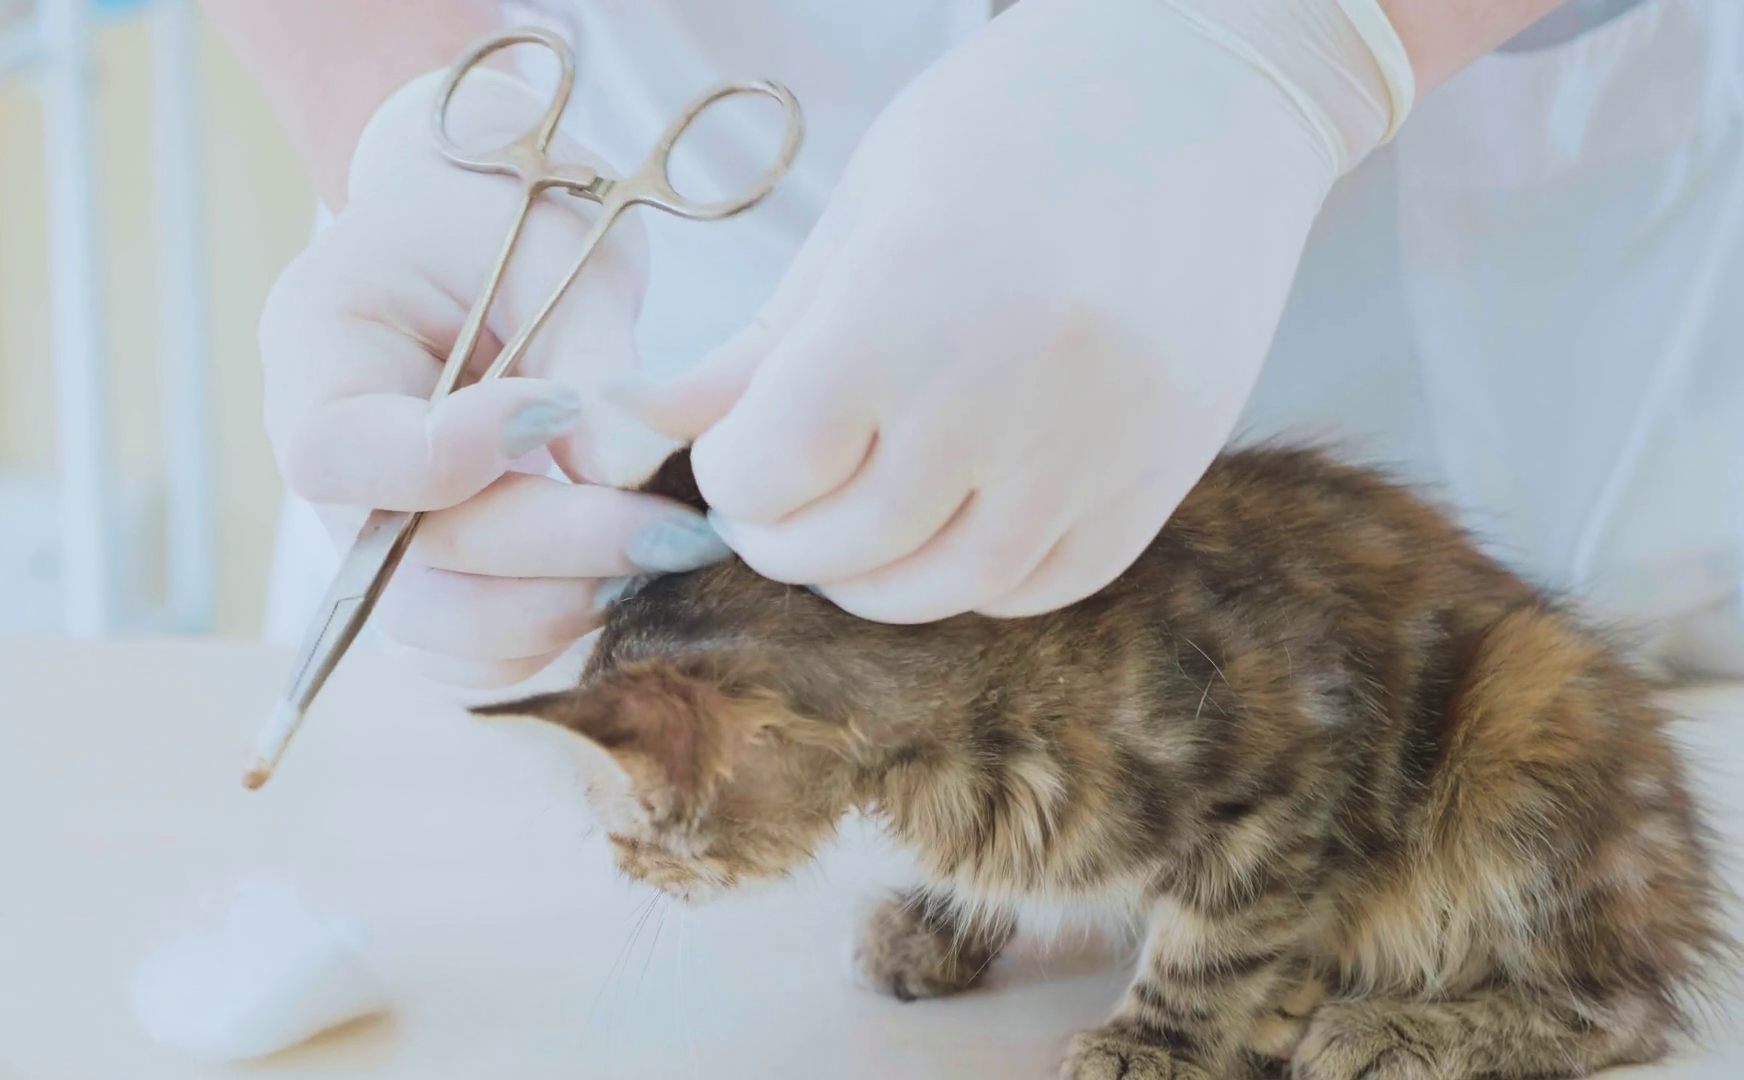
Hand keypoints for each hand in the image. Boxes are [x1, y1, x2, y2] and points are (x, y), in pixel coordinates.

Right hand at [261, 68, 728, 687]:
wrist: (493, 237)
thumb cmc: (511, 218)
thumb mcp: (552, 244)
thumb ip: (585, 353)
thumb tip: (621, 474)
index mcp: (317, 347)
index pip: (337, 452)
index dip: (453, 458)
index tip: (563, 410)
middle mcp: (332, 464)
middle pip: (399, 568)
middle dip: (546, 555)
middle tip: (672, 531)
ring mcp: (374, 533)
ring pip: (433, 633)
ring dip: (557, 612)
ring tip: (661, 554)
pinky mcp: (436, 575)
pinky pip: (471, 653)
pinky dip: (552, 638)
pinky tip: (633, 581)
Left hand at [618, 0, 1410, 622]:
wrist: (1214, 90)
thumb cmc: (1023, 116)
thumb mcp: (869, 203)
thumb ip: (763, 338)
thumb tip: (644, 424)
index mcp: (910, 303)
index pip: (771, 468)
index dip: (730, 476)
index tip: (734, 450)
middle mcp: (1007, 392)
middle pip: (847, 544)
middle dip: (781, 539)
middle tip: (775, 504)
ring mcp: (1098, 444)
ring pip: (947, 587)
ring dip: (872, 581)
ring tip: (850, 534)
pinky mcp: (1165, 472)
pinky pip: (1047, 583)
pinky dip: (977, 582)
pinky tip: (949, 532)